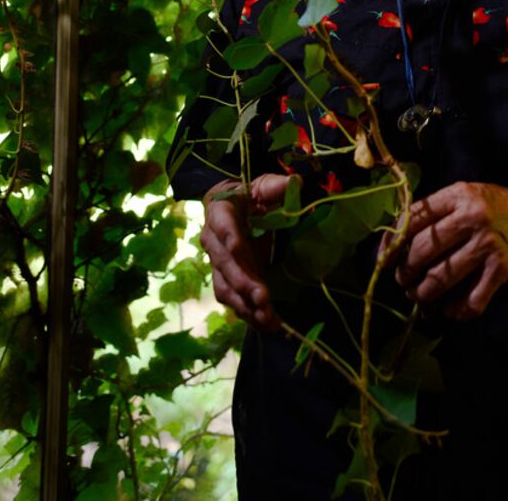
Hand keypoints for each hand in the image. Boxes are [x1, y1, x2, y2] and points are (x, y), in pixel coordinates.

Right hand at [200, 173, 294, 329]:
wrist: (232, 208)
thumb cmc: (248, 194)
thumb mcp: (261, 185)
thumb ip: (275, 186)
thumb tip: (295, 183)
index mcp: (219, 213)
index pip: (222, 225)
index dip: (229, 237)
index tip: (238, 248)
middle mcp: (213, 241)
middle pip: (225, 265)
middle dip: (243, 283)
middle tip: (263, 298)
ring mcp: (218, 264)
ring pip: (226, 288)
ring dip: (245, 305)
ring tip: (267, 320)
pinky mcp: (228, 280)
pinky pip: (234, 300)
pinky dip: (249, 314)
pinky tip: (266, 325)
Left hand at [393, 181, 507, 320]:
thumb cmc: (492, 206)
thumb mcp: (463, 195)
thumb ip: (434, 210)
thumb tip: (394, 239)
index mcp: (458, 194)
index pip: (413, 218)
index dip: (393, 242)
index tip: (385, 258)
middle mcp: (472, 217)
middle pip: (424, 249)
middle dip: (406, 270)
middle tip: (402, 279)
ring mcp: (487, 244)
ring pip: (442, 277)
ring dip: (423, 293)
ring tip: (418, 296)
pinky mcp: (502, 269)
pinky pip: (472, 299)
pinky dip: (455, 310)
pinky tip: (448, 310)